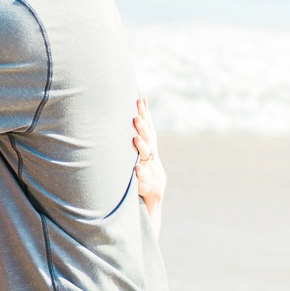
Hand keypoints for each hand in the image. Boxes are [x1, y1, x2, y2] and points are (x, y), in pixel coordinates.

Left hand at [133, 96, 165, 217]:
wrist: (153, 190)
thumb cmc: (145, 163)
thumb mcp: (144, 146)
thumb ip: (142, 128)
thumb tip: (140, 103)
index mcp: (149, 144)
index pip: (148, 126)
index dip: (145, 113)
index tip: (140, 100)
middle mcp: (151, 154)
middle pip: (148, 138)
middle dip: (142, 127)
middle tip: (136, 117)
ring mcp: (150, 167)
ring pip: (146, 155)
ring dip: (142, 146)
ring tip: (135, 138)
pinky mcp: (147, 182)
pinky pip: (143, 177)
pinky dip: (141, 173)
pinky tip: (137, 168)